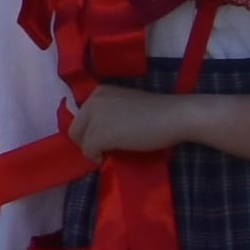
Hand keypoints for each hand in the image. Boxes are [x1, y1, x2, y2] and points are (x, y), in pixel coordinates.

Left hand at [72, 86, 190, 159]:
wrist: (174, 116)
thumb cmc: (157, 113)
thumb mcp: (126, 107)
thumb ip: (110, 114)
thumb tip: (98, 133)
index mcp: (100, 92)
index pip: (81, 116)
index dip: (88, 131)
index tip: (101, 140)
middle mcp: (93, 100)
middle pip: (76, 128)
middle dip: (86, 141)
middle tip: (102, 150)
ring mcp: (95, 117)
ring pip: (80, 140)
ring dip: (91, 150)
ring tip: (107, 154)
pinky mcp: (100, 134)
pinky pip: (88, 150)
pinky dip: (95, 157)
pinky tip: (107, 157)